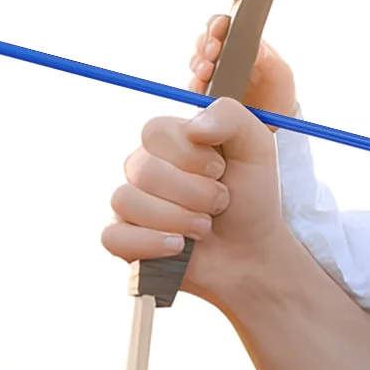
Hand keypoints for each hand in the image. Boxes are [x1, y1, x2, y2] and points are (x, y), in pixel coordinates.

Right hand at [102, 98, 285, 304]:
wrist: (251, 252)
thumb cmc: (251, 198)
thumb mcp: (255, 147)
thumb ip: (230, 117)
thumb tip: (193, 127)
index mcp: (168, 141)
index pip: (155, 132)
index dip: (191, 155)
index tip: (220, 170)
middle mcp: (143, 168)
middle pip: (144, 170)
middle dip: (195, 193)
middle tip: (220, 203)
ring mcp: (130, 205)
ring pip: (127, 201)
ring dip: (178, 220)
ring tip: (204, 228)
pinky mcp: (124, 240)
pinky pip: (113, 237)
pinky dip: (150, 244)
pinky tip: (178, 247)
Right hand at [189, 15, 297, 118]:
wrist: (272, 128)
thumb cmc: (278, 97)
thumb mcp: (281, 76)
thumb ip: (272, 61)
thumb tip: (258, 47)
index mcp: (243, 47)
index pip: (225, 26)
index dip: (219, 24)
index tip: (219, 28)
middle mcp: (225, 58)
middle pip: (206, 40)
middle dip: (206, 43)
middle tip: (213, 51)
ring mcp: (214, 75)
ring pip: (197, 60)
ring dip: (199, 62)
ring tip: (207, 70)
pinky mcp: (206, 94)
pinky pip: (194, 85)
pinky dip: (195, 83)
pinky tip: (202, 85)